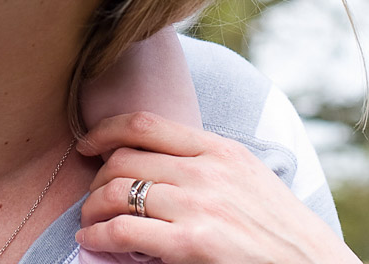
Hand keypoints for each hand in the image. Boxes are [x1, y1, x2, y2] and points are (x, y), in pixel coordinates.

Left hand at [76, 113, 359, 263]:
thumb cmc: (280, 232)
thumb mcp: (249, 179)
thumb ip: (207, 165)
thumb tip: (156, 166)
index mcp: (220, 150)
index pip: (146, 124)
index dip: (106, 130)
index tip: (88, 144)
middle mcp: (207, 171)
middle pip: (124, 159)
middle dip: (97, 178)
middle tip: (92, 198)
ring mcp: (199, 205)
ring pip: (117, 192)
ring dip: (92, 210)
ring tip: (90, 224)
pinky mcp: (193, 243)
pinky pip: (125, 230)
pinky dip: (99, 235)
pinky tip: (95, 242)